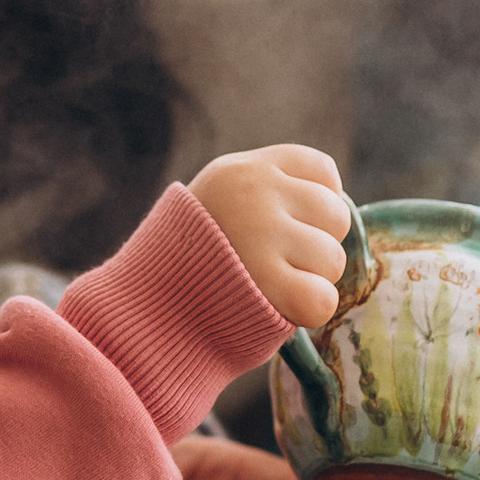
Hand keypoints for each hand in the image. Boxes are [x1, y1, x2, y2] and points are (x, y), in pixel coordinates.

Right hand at [189, 144, 352, 328]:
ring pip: (333, 260)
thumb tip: (336, 205)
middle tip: (278, 262)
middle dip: (316, 245)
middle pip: (336, 216)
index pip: (323, 172)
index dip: (316, 206)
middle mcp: (255, 194)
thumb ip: (268, 191)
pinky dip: (309, 310)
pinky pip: (323, 298)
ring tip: (270, 284)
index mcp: (245, 169)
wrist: (143, 304)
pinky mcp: (266, 285)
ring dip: (311, 280)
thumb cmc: (191, 255)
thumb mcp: (219, 198)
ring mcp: (260, 237)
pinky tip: (282, 307)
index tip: (289, 225)